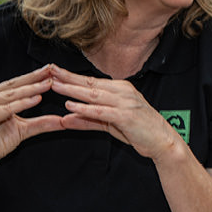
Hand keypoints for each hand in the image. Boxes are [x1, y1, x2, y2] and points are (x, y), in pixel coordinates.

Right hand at [0, 65, 61, 178]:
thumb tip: (63, 121)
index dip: (34, 77)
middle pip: (15, 85)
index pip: (17, 84)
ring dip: (31, 89)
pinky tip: (36, 99)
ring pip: (11, 95)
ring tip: (48, 84)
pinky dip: (21, 104)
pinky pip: (6, 109)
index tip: (52, 70)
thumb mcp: (24, 130)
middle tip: (52, 71)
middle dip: (34, 77)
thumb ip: (42, 123)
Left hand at [50, 64, 180, 160]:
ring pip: (93, 94)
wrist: (162, 140)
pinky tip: (71, 106)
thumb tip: (65, 119)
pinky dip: (85, 108)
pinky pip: (101, 111)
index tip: (53, 70)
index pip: (91, 80)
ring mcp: (125, 103)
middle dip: (67, 77)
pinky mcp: (126, 116)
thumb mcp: (110, 124)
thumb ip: (87, 120)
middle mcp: (123, 91)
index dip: (71, 76)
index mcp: (120, 89)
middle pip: (90, 83)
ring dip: (72, 90)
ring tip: (55, 86)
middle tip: (49, 71)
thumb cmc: (138, 130)